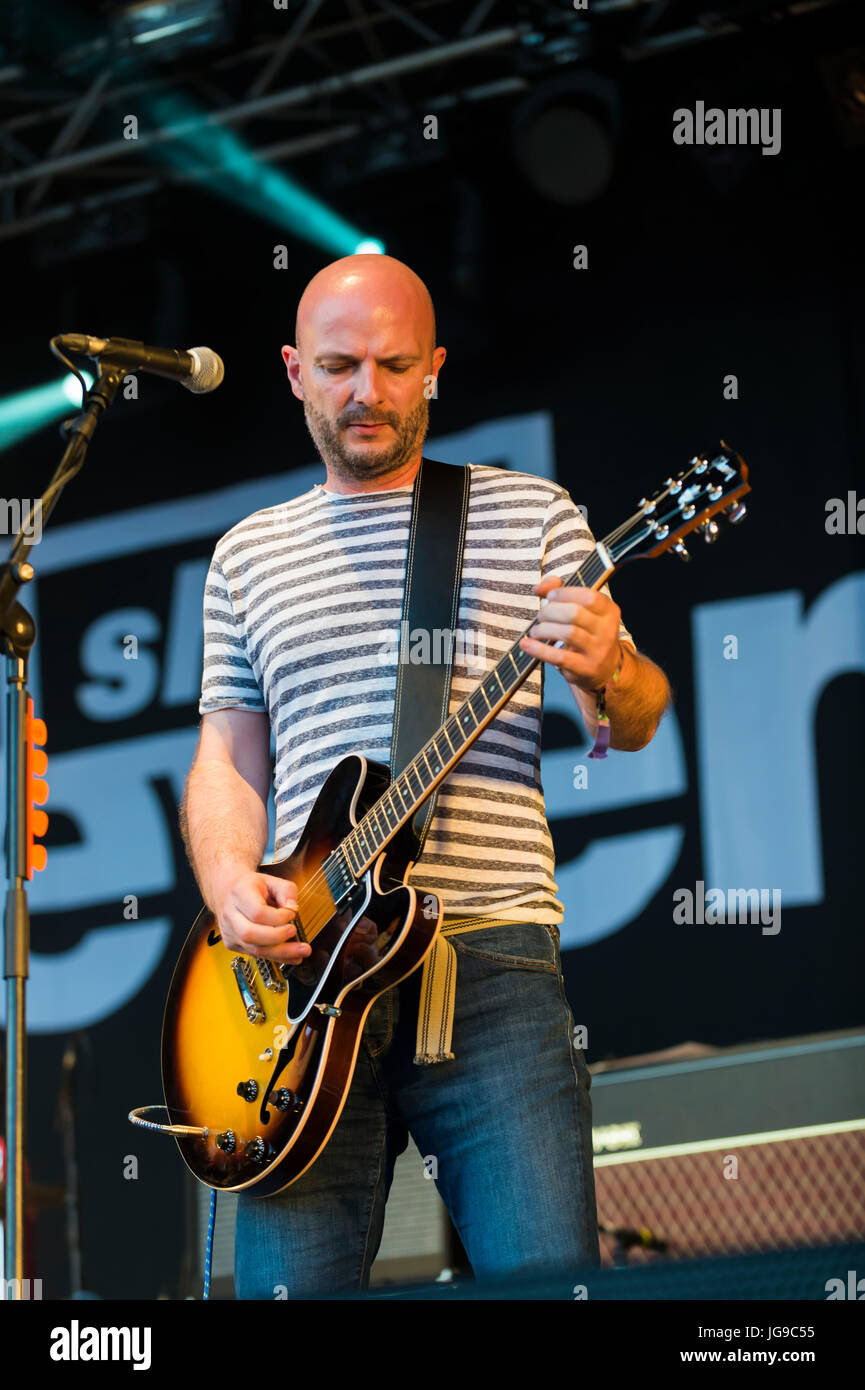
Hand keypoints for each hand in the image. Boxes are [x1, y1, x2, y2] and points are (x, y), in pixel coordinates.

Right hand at [212, 868, 309, 963]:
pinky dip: (276, 956)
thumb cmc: (251, 886)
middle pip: (251, 934)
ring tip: (301, 951)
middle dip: (278, 937)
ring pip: (254, 949)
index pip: (257, 912)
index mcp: (239, 894)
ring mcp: (229, 932)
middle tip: (295, 932)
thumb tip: (293, 910)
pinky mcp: (232, 944)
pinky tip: (292, 956)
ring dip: (281, 953)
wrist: (227, 891)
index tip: (291, 914)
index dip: (278, 917)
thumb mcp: (272, 879)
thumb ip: (287, 891)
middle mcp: (230, 914)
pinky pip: (255, 955)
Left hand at [519, 575, 621, 692]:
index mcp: (609, 611)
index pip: (589, 597)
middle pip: (575, 614)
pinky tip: (527, 644)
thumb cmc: (588, 634)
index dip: (565, 593)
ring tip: (536, 631)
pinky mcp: (585, 668)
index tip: (550, 596)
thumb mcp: (583, 611)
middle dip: (550, 611)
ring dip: (544, 629)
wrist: (604, 669)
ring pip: (568, 633)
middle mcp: (607, 630)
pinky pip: (560, 657)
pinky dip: (539, 650)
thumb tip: (540, 587)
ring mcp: (597, 651)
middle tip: (541, 616)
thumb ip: (561, 593)